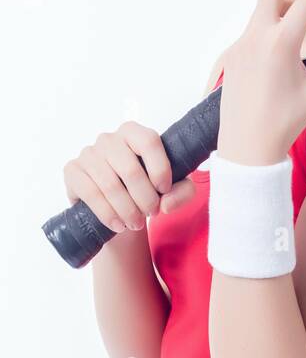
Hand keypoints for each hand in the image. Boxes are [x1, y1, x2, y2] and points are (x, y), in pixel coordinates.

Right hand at [63, 121, 196, 232]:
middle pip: (131, 169)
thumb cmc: (146, 189)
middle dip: (145, 198)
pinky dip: (108, 214)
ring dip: (128, 210)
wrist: (115, 205)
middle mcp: (108, 138)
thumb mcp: (172, 189)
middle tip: (152, 214)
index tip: (164, 191)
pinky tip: (118, 225)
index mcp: (133, 132)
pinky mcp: (72, 170)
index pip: (149, 142)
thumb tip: (167, 203)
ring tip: (136, 223)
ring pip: (111, 185)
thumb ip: (182, 192)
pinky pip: (91, 194)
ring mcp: (88, 153)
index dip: (160, 169)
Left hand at [216, 0, 305, 164]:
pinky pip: (254, 29)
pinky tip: (284, 52)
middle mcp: (256, 37)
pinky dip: (272, 28)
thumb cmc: (286, 121)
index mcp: (280, 44)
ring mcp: (240, 44)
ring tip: (303, 27)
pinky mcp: (232, 54)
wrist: (247, 146)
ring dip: (283, 6)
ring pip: (261, 7)